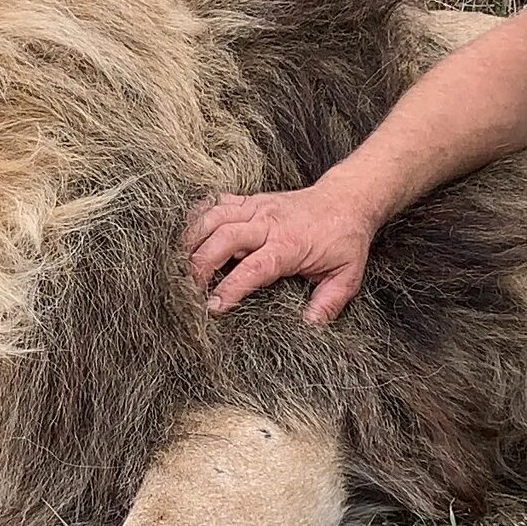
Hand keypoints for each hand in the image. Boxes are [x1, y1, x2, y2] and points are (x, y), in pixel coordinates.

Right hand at [182, 179, 382, 323]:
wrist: (348, 200)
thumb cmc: (344, 239)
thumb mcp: (347, 276)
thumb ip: (329, 302)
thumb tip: (310, 325)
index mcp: (289, 245)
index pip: (254, 268)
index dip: (231, 288)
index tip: (213, 307)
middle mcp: (268, 223)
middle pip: (224, 237)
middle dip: (200, 263)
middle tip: (186, 289)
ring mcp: (257, 208)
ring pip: (214, 216)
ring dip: (192, 238)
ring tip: (178, 262)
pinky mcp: (251, 200)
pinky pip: (217, 202)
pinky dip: (198, 215)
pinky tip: (188, 234)